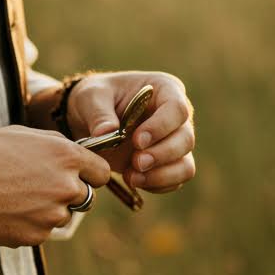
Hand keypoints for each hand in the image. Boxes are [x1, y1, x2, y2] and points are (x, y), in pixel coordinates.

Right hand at [0, 126, 112, 246]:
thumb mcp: (24, 135)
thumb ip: (56, 146)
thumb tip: (75, 154)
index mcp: (67, 157)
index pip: (101, 172)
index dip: (89, 173)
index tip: (79, 175)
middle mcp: (66, 187)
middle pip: (85, 197)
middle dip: (67, 193)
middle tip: (38, 187)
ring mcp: (52, 215)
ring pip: (62, 216)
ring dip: (47, 210)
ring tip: (16, 198)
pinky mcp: (36, 236)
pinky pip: (41, 232)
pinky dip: (29, 225)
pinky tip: (6, 211)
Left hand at [66, 71, 195, 195]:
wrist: (88, 118)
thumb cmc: (94, 99)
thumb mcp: (90, 98)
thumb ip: (99, 114)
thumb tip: (106, 134)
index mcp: (164, 89)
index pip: (177, 108)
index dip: (161, 127)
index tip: (137, 141)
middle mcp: (176, 116)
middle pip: (185, 139)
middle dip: (162, 155)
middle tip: (136, 163)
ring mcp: (174, 141)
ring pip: (185, 164)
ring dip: (162, 176)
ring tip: (132, 177)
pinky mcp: (167, 163)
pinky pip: (175, 180)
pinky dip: (157, 185)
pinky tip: (134, 181)